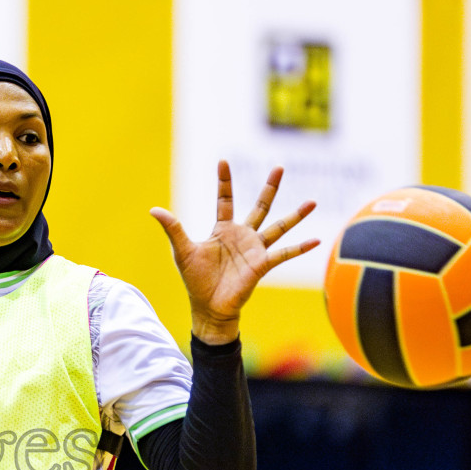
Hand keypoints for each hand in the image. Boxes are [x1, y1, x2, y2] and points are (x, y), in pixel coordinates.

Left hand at [151, 161, 318, 343]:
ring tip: (313, 202)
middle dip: (270, 188)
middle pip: (260, 206)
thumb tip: (154, 210)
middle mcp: (242, 236)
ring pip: (278, 227)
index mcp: (223, 230)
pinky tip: (316, 240)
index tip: (223, 161)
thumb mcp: (182, 251)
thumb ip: (173, 229)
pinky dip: (300, 247)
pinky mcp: (262, 265)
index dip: (224, 182)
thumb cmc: (195, 280)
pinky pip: (284, 254)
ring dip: (296, 215)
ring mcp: (254, 250)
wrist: (208, 307)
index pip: (225, 200)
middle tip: (279, 167)